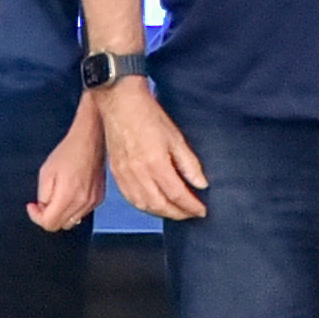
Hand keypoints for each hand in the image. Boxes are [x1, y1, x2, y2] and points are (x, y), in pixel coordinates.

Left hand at [27, 110, 105, 231]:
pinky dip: (73, 208)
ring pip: (72, 221)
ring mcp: (93, 202)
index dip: (36, 217)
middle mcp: (83, 203)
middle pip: (61, 225)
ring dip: (61, 213)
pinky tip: (70, 193)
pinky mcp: (99, 198)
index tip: (32, 206)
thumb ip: (43, 195)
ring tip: (57, 195)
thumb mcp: (46, 172)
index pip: (49, 223)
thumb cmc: (69, 152)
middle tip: (43, 201)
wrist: (90, 140)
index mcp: (68, 196)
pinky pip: (82, 213)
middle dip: (48, 215)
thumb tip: (43, 208)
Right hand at [98, 80, 208, 220]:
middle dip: (179, 214)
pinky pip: (131, 199)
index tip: (202, 210)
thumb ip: (189, 164)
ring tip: (175, 212)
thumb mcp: (176, 137)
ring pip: (144, 206)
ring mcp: (125, 175)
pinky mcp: (116, 174)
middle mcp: (139, 174)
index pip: (177, 195)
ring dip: (162, 213)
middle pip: (161, 205)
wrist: (120, 103)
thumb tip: (200, 184)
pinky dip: (144, 207)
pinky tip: (154, 205)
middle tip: (191, 214)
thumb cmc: (147, 115)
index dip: (191, 206)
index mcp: (156, 164)